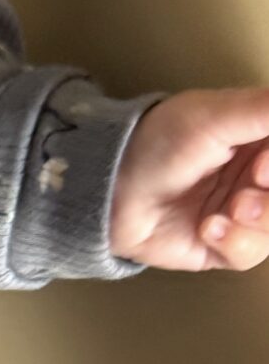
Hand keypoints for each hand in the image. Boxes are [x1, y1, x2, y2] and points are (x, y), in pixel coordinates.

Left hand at [108, 88, 268, 270]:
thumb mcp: (218, 116)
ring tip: (228, 209)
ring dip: (259, 218)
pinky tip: (207, 226)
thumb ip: (267, 110)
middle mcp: (261, 175)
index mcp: (264, 137)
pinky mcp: (225, 245)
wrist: (110, 192)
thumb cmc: (158, 144)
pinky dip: (233, 241)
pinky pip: (250, 253)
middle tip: (252, 179)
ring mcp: (246, 212)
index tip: (265, 161)